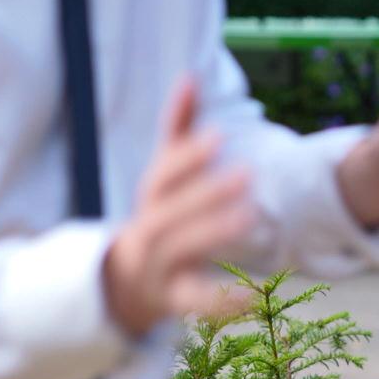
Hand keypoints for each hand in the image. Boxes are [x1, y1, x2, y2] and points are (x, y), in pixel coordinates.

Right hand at [102, 79, 255, 334]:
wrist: (125, 285)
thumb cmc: (159, 218)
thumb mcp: (165, 177)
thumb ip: (178, 130)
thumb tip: (191, 76)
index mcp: (150, 200)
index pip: (162, 176)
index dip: (187, 156)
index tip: (219, 135)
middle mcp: (147, 232)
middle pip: (167, 213)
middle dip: (205, 193)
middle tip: (248, 172)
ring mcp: (156, 268)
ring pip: (177, 251)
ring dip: (212, 231)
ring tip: (253, 215)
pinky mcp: (172, 301)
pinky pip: (193, 302)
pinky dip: (220, 300)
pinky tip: (254, 293)